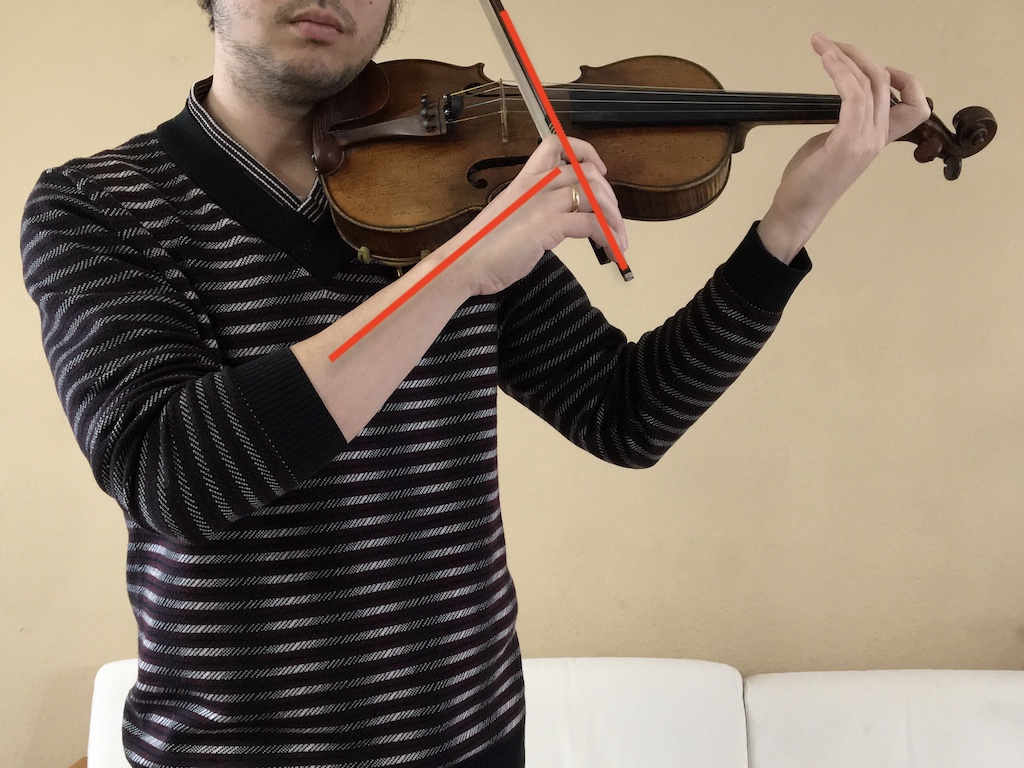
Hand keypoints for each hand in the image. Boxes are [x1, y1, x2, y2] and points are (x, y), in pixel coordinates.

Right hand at [445, 135, 627, 295]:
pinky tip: (609, 247)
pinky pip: (591, 224)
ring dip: (614, 217)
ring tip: (619, 236)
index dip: (584, 151)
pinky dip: (607, 235)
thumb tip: (561, 220)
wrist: (467, 261)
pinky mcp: (548, 225)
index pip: (557, 145)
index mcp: (526, 179)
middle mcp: (537, 185)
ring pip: (594, 196)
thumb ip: (536, 211)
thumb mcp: (512, 217)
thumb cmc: (485, 246)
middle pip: (586, 172)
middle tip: (614, 217)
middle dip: (609, 195)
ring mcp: (543, 203)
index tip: (598, 169)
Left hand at [757, 34, 930, 262]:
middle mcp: (879, 138)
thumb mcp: (835, 144)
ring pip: (868, 85)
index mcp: (880, 138)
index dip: (905, 80)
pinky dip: (841, 73)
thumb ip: (847, 123)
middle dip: (858, 55)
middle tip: (831, 43)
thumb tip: (845, 99)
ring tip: (821, 43)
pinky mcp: (847, 142)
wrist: (798, 210)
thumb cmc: (810, 178)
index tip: (879, 68)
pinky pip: (854, 98)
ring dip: (844, 58)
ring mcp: (866, 140)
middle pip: (885, 82)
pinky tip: (826, 59)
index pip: (916, 105)